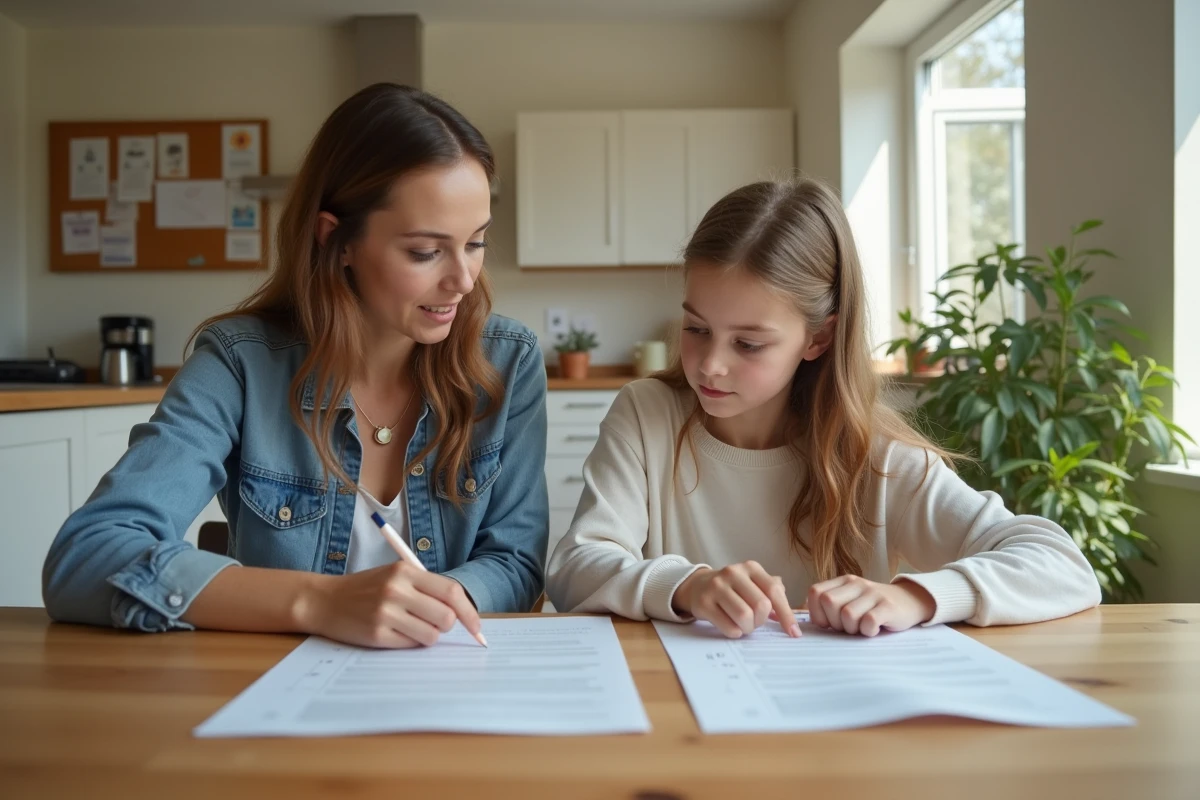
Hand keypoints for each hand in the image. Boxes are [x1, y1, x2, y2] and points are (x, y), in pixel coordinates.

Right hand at [300, 561, 482, 648]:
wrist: (324, 600)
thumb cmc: (366, 589)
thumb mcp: (395, 576)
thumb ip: (426, 588)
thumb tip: (462, 612)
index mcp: (405, 572)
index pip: (452, 592)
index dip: (470, 612)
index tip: (477, 627)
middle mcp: (397, 590)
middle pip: (446, 617)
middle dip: (447, 625)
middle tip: (435, 624)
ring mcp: (386, 613)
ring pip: (432, 635)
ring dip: (428, 636)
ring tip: (411, 627)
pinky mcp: (377, 635)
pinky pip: (411, 645)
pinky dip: (410, 643)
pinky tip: (395, 633)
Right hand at [672, 561, 800, 638]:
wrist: (698, 586)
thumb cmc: (733, 589)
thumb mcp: (753, 583)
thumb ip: (772, 593)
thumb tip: (789, 616)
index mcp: (751, 568)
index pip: (774, 591)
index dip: (787, 614)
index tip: (794, 632)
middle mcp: (733, 573)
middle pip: (761, 606)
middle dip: (761, 620)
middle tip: (755, 622)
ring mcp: (716, 587)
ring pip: (744, 616)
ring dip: (748, 628)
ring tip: (743, 625)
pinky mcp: (704, 603)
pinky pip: (729, 627)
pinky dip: (735, 632)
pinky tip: (732, 626)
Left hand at [806, 575, 935, 636]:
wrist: (910, 601)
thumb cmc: (873, 607)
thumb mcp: (850, 600)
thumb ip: (831, 606)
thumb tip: (808, 619)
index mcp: (843, 581)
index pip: (815, 592)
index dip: (816, 612)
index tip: (827, 624)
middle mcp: (856, 583)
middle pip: (829, 603)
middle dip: (834, 622)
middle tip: (847, 628)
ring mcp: (873, 593)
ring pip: (847, 614)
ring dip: (852, 629)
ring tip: (861, 629)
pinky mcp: (888, 607)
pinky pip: (868, 622)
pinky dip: (868, 631)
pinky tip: (873, 630)